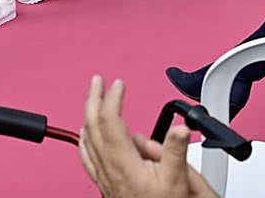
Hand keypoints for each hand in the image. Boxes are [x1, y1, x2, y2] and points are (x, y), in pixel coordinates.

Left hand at [79, 76, 218, 197]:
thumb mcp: (179, 180)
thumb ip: (175, 150)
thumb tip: (179, 127)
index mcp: (123, 163)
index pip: (110, 120)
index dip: (112, 97)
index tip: (118, 84)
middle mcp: (108, 168)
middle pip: (91, 125)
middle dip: (93, 99)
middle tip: (98, 81)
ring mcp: (103, 177)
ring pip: (86, 139)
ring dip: (88, 115)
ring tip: (92, 100)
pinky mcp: (104, 184)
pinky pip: (86, 156)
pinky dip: (85, 138)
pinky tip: (86, 134)